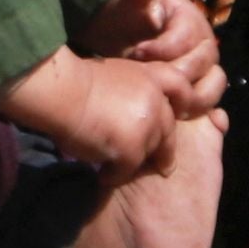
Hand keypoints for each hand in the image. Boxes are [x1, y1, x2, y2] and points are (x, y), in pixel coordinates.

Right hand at [0, 48, 177, 175]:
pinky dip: (114, 175)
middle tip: (164, 167)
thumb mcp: (114, 72)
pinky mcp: (132, 148)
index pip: (181, 88)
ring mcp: (147, 125)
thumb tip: (129, 109)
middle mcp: (155, 100)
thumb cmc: (75, 79)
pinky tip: (101, 174)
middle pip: (168, 130)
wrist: (63, 90)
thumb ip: (131, 89)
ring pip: (149, 153)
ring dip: (132, 161)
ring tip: (113, 166)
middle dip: (164, 151)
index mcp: (150, 76)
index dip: (185, 104)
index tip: (184, 115)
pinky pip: (128, 170)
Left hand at [79, 0, 226, 118]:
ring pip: (212, 87)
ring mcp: (205, 70)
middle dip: (175, 75)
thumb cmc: (127, 20)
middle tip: (149, 83)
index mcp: (191, 21)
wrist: (120, 45)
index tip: (136, 53)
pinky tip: (176, 117)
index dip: (163, 48)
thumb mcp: (130, 1)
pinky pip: (210, 105)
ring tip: (163, 104)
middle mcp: (204, 45)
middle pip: (203, 65)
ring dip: (190, 99)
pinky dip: (200, 113)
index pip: (186, 38)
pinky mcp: (200, 92)